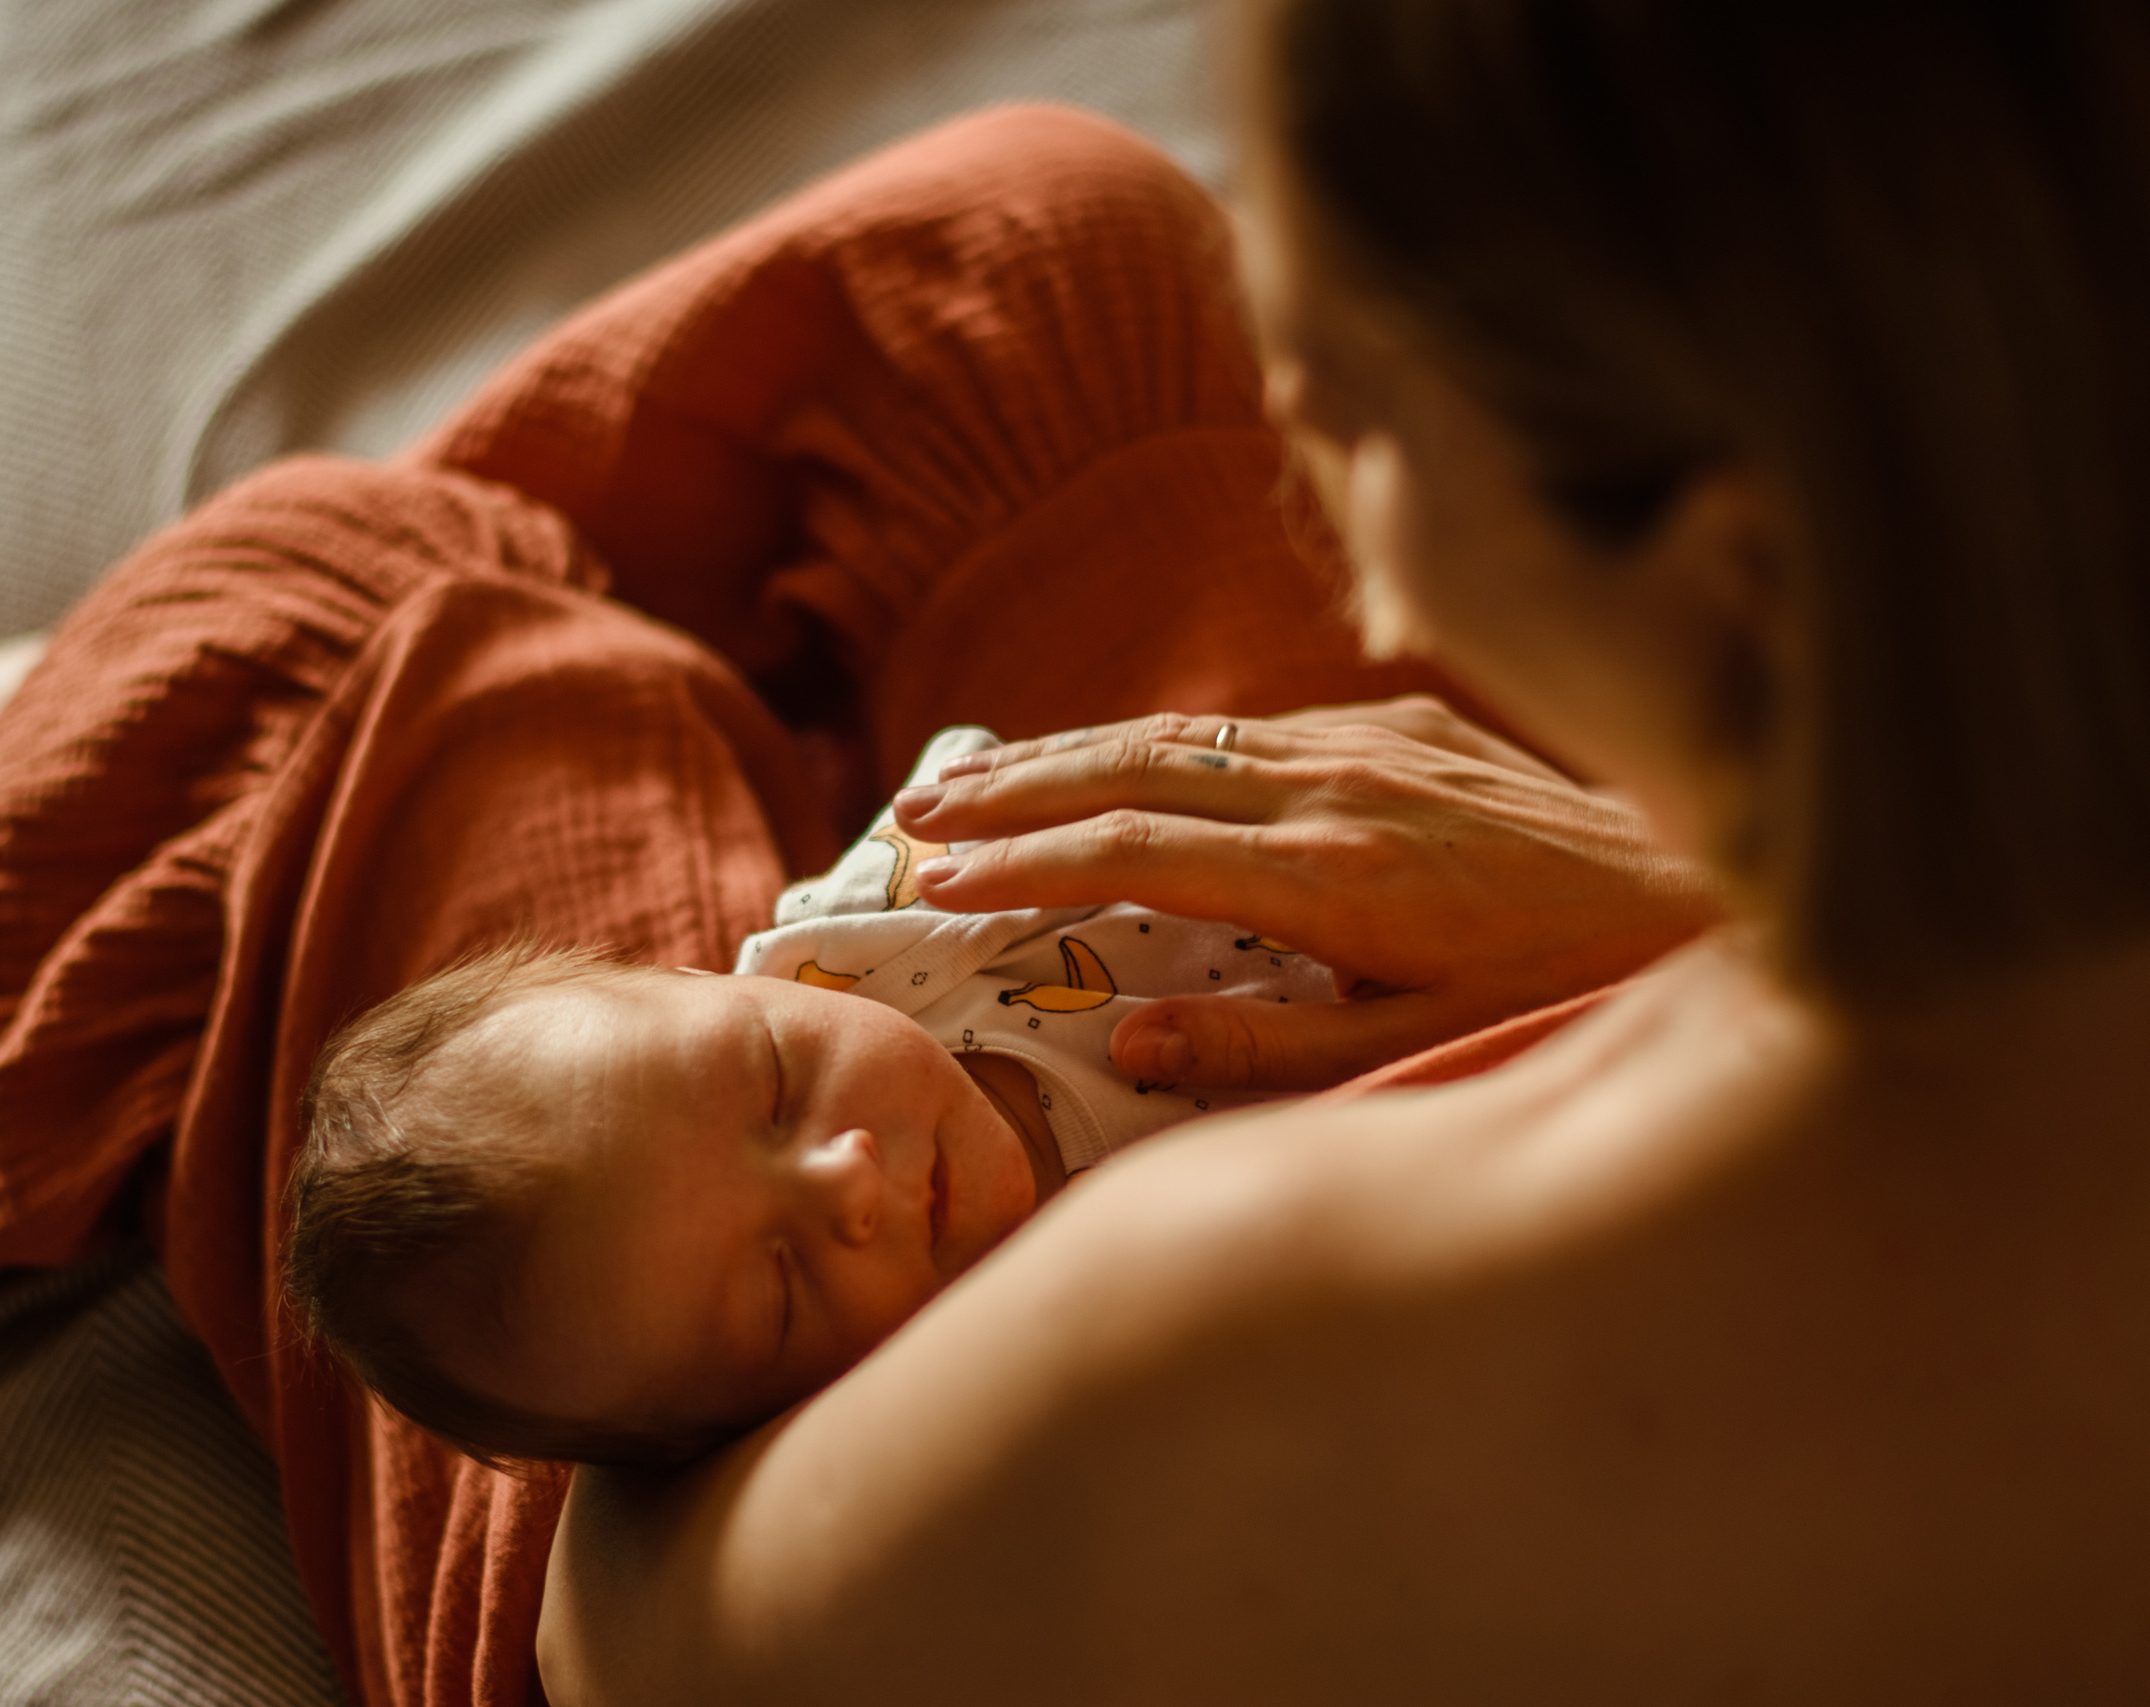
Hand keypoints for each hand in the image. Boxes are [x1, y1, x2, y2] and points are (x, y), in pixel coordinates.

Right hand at [891, 697, 1721, 1091]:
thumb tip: (1127, 1041)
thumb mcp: (1421, 1057)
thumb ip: (1266, 1053)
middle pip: (1133, 766)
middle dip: (1010, 789)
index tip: (931, 886)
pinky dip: (1156, 742)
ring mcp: (1369, 741)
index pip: (1132, 854)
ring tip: (973, 778)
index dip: (1020, 867)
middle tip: (910, 815)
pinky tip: (1114, 763)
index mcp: (1332, 877)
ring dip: (1066, 753)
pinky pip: (1249, 725)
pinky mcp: (1403, 722)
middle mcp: (1336, 787)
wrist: (1713, 895)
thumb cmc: (1566, 998)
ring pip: (1181, 731)